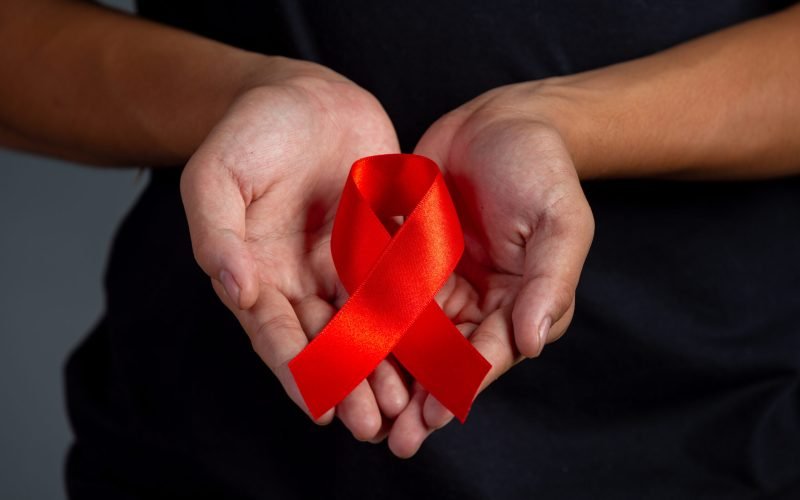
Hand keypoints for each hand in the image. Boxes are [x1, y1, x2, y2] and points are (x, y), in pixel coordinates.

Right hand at [180, 57, 408, 440]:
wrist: (302, 94)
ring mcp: (344, 263)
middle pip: (327, 341)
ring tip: (406, 405)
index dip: (298, 370)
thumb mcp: (216, 177)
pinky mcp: (381, 243)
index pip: (277, 332)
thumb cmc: (248, 132)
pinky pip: (401, 284)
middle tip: (373, 427)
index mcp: (258, 273)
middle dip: (350, 384)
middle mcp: (302, 279)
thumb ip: (218, 235)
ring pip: (368, 324)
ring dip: (386, 365)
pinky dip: (416, 317)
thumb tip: (236, 291)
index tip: (322, 408)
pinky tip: (436, 346)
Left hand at [387, 82, 594, 455]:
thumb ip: (551, 282)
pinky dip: (365, 320)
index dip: (457, 388)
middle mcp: (476, 302)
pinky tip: (339, 345)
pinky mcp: (408, 256)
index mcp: (517, 303)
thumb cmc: (541, 168)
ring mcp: (440, 281)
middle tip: (389, 438)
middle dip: (417, 397)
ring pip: (408, 334)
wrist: (499, 120)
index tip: (430, 422)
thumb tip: (535, 343)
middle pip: (443, 358)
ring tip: (357, 405)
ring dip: (386, 371)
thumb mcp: (560, 221)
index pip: (486, 355)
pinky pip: (384, 291)